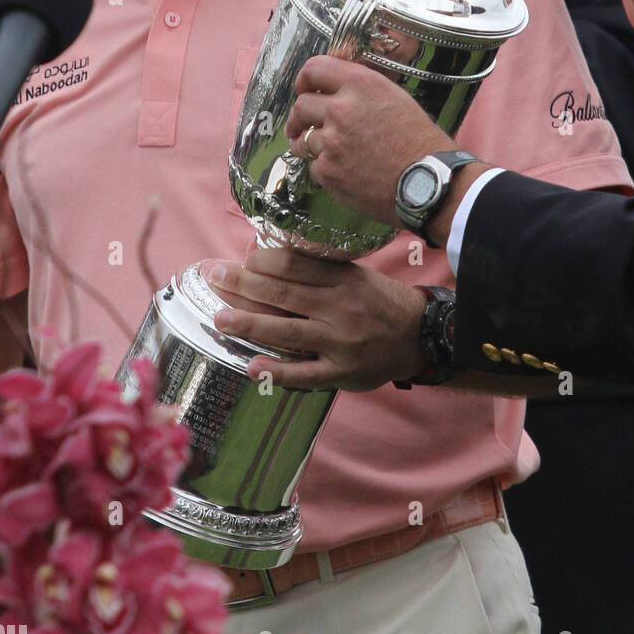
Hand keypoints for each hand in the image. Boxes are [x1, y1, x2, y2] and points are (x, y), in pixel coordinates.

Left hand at [205, 248, 425, 390]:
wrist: (419, 335)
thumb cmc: (379, 301)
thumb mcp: (356, 275)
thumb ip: (319, 271)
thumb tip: (269, 260)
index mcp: (343, 279)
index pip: (294, 265)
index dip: (260, 262)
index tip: (238, 261)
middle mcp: (340, 307)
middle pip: (283, 293)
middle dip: (243, 284)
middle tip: (214, 277)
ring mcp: (340, 342)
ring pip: (288, 331)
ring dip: (250, 323)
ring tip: (220, 318)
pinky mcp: (342, 372)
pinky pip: (305, 373)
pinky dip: (277, 371)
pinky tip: (252, 366)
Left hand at [284, 55, 448, 225]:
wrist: (427, 182)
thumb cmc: (419, 141)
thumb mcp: (395, 98)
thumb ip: (362, 89)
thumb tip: (335, 87)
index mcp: (361, 85)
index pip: (314, 68)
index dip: (304, 79)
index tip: (304, 89)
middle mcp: (342, 109)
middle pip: (300, 105)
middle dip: (300, 116)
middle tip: (302, 124)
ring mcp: (332, 142)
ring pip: (301, 138)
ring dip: (305, 143)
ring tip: (320, 150)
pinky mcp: (328, 171)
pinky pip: (313, 166)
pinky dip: (323, 169)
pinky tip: (342, 171)